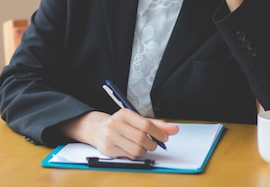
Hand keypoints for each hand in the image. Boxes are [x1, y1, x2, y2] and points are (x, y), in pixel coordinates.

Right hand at [59, 110, 178, 158]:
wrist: (96, 129)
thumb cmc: (120, 124)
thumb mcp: (135, 120)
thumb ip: (155, 124)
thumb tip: (174, 129)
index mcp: (124, 113)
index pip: (146, 124)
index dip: (159, 133)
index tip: (164, 137)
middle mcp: (116, 123)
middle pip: (142, 138)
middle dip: (152, 144)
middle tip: (153, 144)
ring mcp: (111, 137)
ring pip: (137, 149)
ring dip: (144, 150)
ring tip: (141, 146)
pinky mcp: (108, 149)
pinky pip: (129, 156)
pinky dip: (135, 154)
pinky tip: (130, 148)